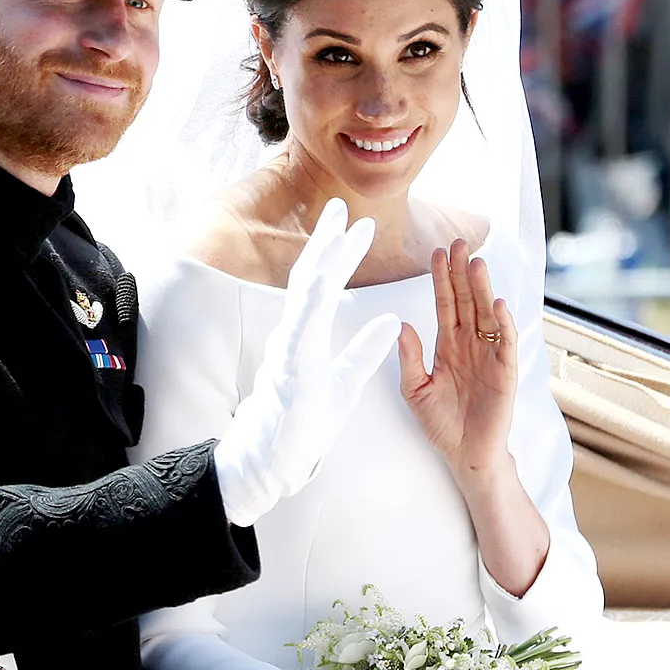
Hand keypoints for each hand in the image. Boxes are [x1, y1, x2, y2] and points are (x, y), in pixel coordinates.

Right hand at [213, 198, 401, 526]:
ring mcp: (288, 353)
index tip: (360, 226)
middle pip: (310, 281)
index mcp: (307, 337)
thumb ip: (365, 351)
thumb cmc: (304, 425)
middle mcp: (293, 337)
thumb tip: (394, 321)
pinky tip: (323, 281)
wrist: (275, 463)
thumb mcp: (346, 383)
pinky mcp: (289, 373)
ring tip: (335, 232)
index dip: (340, 255)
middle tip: (340, 207)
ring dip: (320, 262)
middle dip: (325, 243)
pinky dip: (312, 305)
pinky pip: (301, 332)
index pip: (324, 287)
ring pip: (304, 298)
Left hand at [397, 239, 518, 477]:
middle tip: (459, 242)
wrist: (465, 454)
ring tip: (476, 263)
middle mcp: (470, 343)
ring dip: (482, 289)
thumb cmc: (441, 424)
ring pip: (486, 314)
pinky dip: (503, 322)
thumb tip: (402, 325)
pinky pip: (505, 342)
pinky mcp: (505, 371)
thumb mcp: (415, 390)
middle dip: (462, 272)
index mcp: (447, 344)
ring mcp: (489, 354)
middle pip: (467, 300)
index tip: (436, 253)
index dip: (441, 279)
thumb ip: (409, 359)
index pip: (445, 303)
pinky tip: (497, 303)